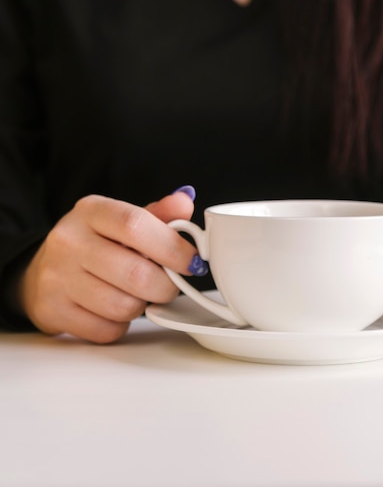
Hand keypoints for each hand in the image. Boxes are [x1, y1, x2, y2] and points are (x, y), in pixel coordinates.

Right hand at [18, 188, 202, 342]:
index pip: (136, 225)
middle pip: (136, 274)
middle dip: (166, 286)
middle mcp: (69, 241)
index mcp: (92, 211)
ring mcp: (57, 277)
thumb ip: (159, 214)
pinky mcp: (52, 311)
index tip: (193, 261)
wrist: (43, 271)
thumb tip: (186, 200)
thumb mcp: (123, 220)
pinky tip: (114, 310)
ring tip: (138, 294)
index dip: (173, 247)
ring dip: (142, 306)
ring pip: (123, 306)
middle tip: (170, 284)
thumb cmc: (96, 243)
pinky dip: (120, 325)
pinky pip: (106, 330)